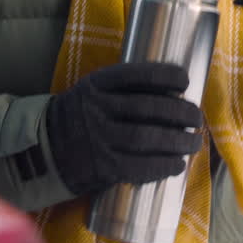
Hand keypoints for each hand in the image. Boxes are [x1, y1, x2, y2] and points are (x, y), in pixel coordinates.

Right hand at [46, 62, 203, 196]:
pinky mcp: (100, 166)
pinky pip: (138, 167)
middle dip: (180, 113)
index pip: (136, 75)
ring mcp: (97, 139)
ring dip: (178, 142)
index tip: (185, 81)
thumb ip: (125, 89)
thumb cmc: (83, 116)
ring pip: (146, 138)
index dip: (165, 76)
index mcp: (97, 85)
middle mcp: (96, 109)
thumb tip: (176, 94)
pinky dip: (162, 166)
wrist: (44, 148)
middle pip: (147, 108)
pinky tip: (177, 165)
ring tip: (194, 142)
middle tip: (197, 119)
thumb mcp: (94, 91)